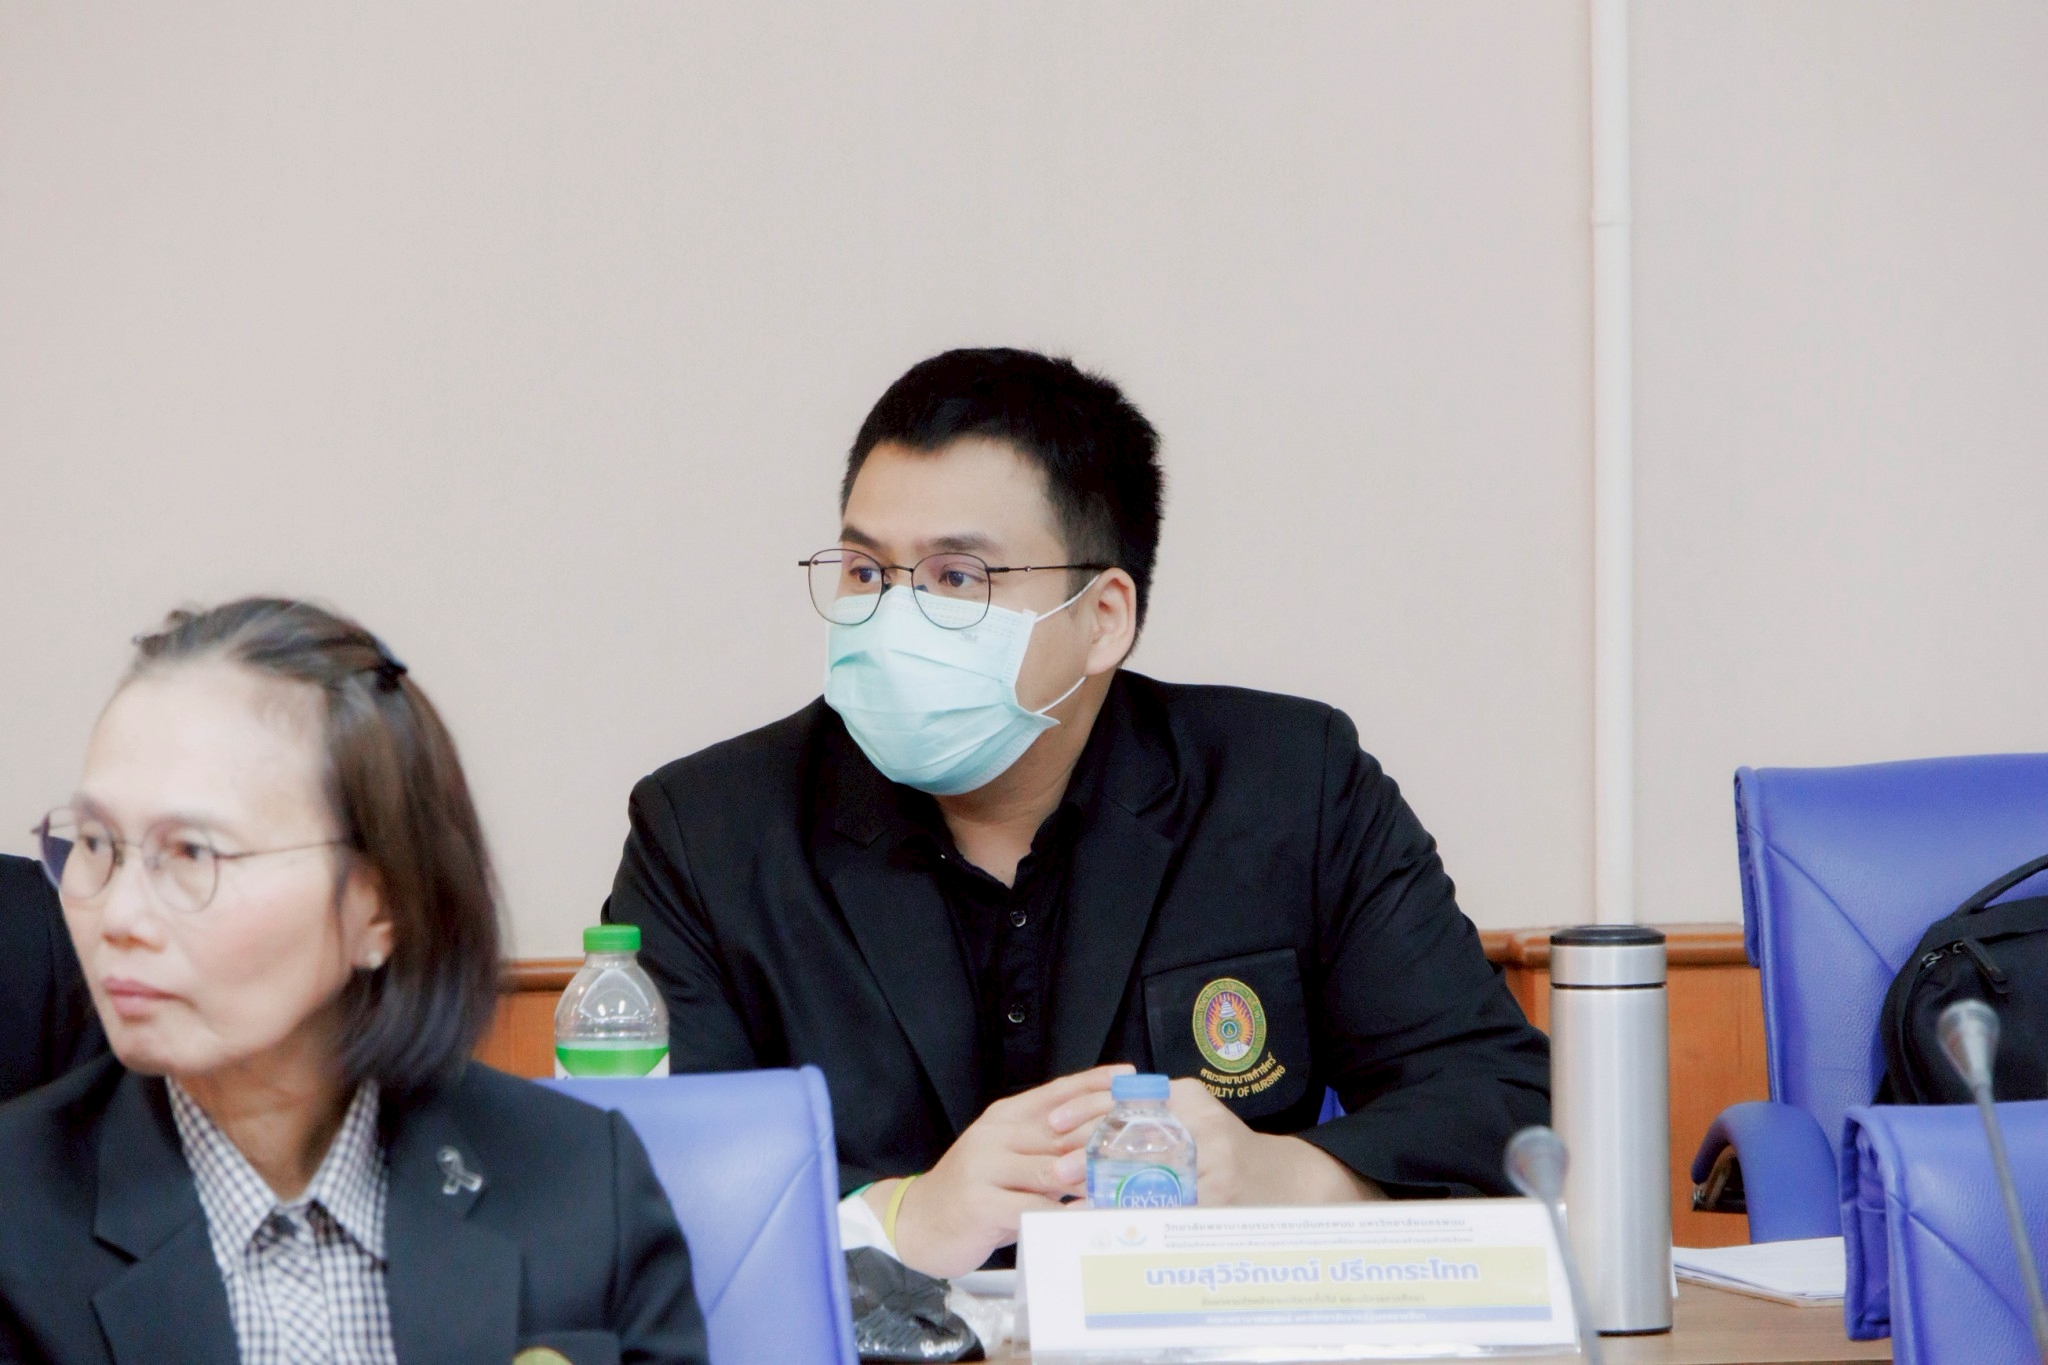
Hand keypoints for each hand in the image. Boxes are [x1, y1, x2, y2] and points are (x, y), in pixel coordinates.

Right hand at [868, 1063, 1131, 1277]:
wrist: (919, 1221)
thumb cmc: (975, 1190)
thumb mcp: (1007, 1158)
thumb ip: (1043, 1148)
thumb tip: (1096, 1145)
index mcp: (1004, 1117)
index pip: (1055, 1092)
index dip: (1092, 1082)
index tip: (1127, 1076)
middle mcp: (995, 1135)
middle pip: (1060, 1128)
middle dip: (1103, 1131)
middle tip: (1141, 1136)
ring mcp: (985, 1168)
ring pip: (1050, 1167)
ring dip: (1090, 1175)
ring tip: (1125, 1178)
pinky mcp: (981, 1204)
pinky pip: (1032, 1207)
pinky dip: (1064, 1213)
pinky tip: (1088, 1215)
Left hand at [1052, 1078, 1382, 1205]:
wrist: (1289, 1181)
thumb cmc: (1230, 1153)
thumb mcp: (1194, 1121)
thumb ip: (1152, 1119)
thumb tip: (1085, 1135)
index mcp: (1188, 1096)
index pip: (1126, 1094)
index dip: (1084, 1107)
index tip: (1052, 1122)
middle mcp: (1201, 1120)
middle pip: (1131, 1133)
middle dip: (1088, 1153)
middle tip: (1057, 1171)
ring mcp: (1214, 1159)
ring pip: (1146, 1175)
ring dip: (1106, 1192)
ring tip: (1075, 1205)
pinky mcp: (1221, 1196)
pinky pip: (1171, 1209)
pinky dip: (1141, 1219)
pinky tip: (1116, 1229)